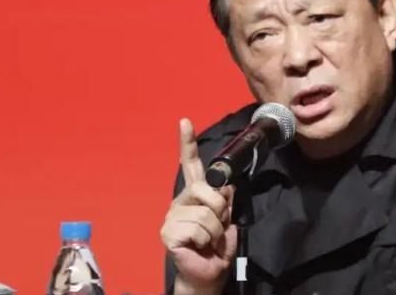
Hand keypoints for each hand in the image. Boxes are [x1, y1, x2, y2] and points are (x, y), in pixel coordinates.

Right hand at [160, 118, 237, 293]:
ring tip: (209, 241)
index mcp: (194, 195)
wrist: (208, 273)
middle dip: (220, 209)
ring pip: (206, 213)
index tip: (185, 122)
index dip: (187, 143)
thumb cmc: (216, 247)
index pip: (190, 165)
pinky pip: (198, 228)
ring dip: (216, 230)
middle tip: (218, 227)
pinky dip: (206, 240)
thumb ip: (226, 199)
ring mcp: (172, 217)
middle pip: (206, 189)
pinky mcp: (168, 233)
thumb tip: (226, 184)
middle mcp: (180, 201)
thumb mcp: (227, 219)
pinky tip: (198, 246)